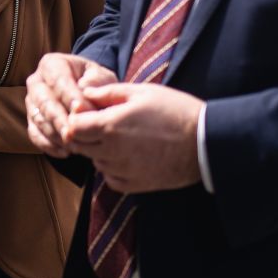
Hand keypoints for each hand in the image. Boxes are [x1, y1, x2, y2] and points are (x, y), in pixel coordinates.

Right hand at [25, 53, 115, 156]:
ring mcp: (31, 103)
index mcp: (52, 65)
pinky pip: (35, 136)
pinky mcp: (32, 122)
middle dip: (59, 119)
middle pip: (43, 101)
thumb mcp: (102, 77)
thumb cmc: (96, 84)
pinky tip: (66, 152)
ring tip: (74, 145)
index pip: (57, 80)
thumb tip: (85, 90)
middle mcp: (36, 82)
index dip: (68, 95)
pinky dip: (49, 145)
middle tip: (73, 133)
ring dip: (55, 134)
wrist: (89, 96)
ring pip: (38, 120)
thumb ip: (97, 82)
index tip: (81, 109)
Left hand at [66, 83, 204, 191]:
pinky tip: (129, 155)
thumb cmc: (175, 111)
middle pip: (80, 145)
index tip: (90, 112)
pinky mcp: (134, 185)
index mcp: (110, 126)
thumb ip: (108, 93)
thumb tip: (84, 93)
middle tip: (106, 123)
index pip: (73, 127)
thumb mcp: (142, 92)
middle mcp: (111, 152)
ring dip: (100, 150)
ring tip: (124, 138)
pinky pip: (110, 178)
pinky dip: (113, 168)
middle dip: (86, 134)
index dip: (78, 118)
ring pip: (95, 161)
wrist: (204, 142)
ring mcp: (122, 171)